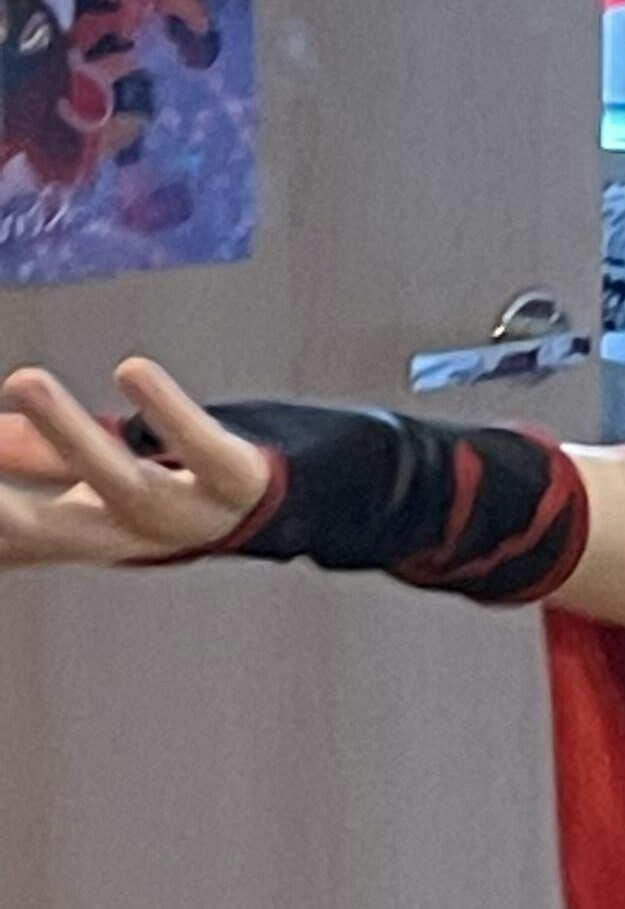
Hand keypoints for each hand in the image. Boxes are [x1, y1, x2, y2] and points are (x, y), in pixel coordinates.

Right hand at [0, 359, 271, 566]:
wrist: (309, 501)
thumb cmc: (180, 489)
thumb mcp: (96, 472)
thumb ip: (35, 454)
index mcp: (84, 532)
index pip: (18, 538)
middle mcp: (130, 533)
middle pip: (52, 527)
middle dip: (3, 509)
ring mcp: (185, 514)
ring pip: (121, 482)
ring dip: (68, 431)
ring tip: (22, 381)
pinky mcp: (235, 481)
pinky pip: (198, 448)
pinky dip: (166, 410)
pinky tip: (130, 370)